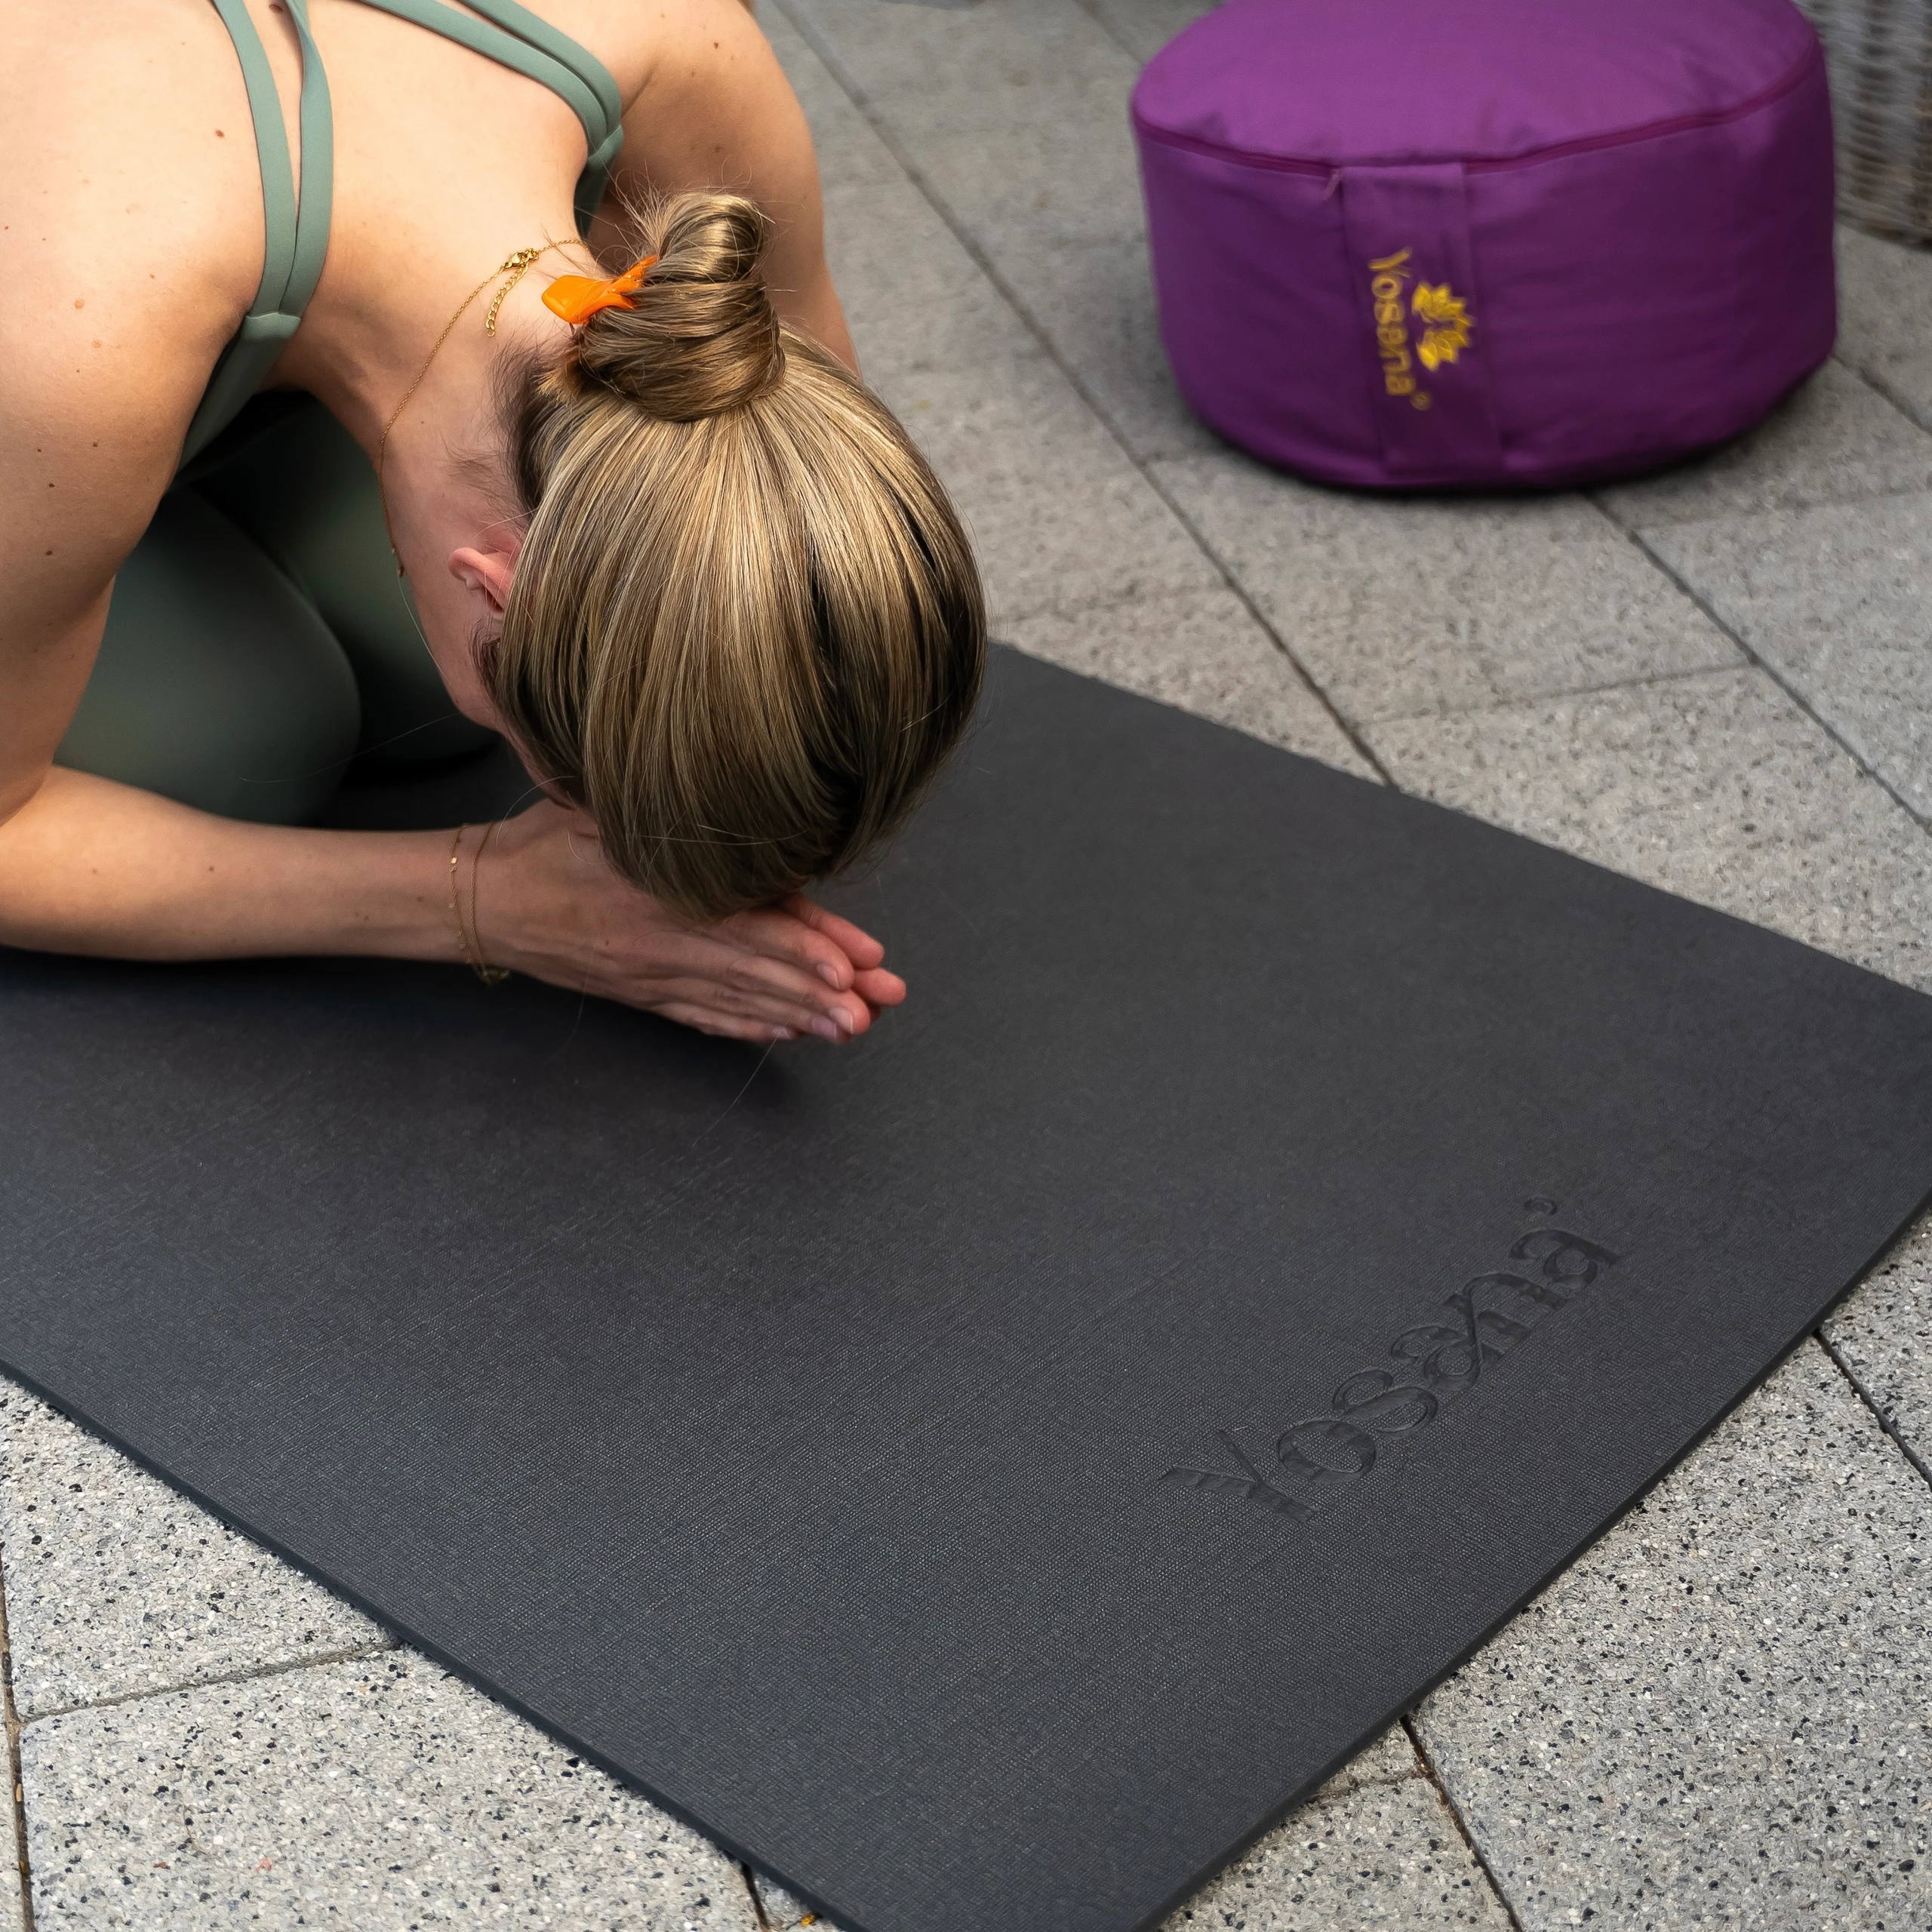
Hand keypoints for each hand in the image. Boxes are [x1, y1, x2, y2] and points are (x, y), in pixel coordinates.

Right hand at [472, 802, 904, 1042]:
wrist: (481, 899)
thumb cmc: (542, 844)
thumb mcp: (598, 810)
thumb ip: (665, 815)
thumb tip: (736, 804)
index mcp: (653, 898)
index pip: (743, 927)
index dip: (801, 944)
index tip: (850, 961)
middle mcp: (659, 946)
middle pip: (756, 973)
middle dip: (822, 991)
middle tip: (877, 1004)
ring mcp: (651, 978)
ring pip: (737, 1002)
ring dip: (799, 1016)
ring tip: (853, 1027)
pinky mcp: (641, 996)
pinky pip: (704, 1018)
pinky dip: (749, 1027)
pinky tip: (789, 1033)